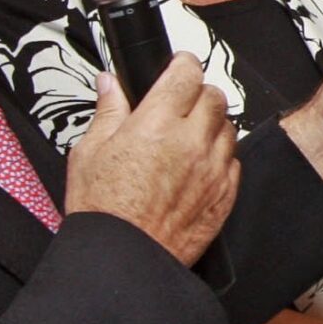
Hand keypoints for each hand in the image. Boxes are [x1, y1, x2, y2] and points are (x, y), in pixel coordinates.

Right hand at [62, 55, 238, 264]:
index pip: (186, 73)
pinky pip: (233, 161)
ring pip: (228, 127)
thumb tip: (110, 85)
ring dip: (211, 125)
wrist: (124, 259)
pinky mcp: (224, 194)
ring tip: (187, 137)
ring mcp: (212, 169)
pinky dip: (220, 157)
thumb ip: (108, 112)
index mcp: (156, 124)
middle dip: (198, 93)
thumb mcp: (89, 152)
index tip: (177, 67)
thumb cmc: (104, 212)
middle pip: (214, 96)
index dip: (182, 64)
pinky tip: (197, 166)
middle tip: (180, 104)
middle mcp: (190, 142)